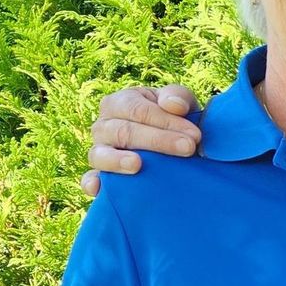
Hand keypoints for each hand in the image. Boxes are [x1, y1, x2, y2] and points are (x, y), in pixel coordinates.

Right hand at [81, 85, 202, 196]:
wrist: (174, 144)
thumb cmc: (174, 118)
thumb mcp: (179, 102)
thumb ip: (177, 96)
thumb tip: (173, 105)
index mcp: (120, 102)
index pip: (138, 110)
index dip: (167, 122)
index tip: (195, 135)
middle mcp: (103, 125)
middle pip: (123, 131)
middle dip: (158, 140)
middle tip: (188, 149)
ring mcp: (98, 151)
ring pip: (100, 154)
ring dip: (118, 160)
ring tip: (137, 165)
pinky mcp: (98, 175)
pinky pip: (89, 179)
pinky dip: (92, 183)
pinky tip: (99, 188)